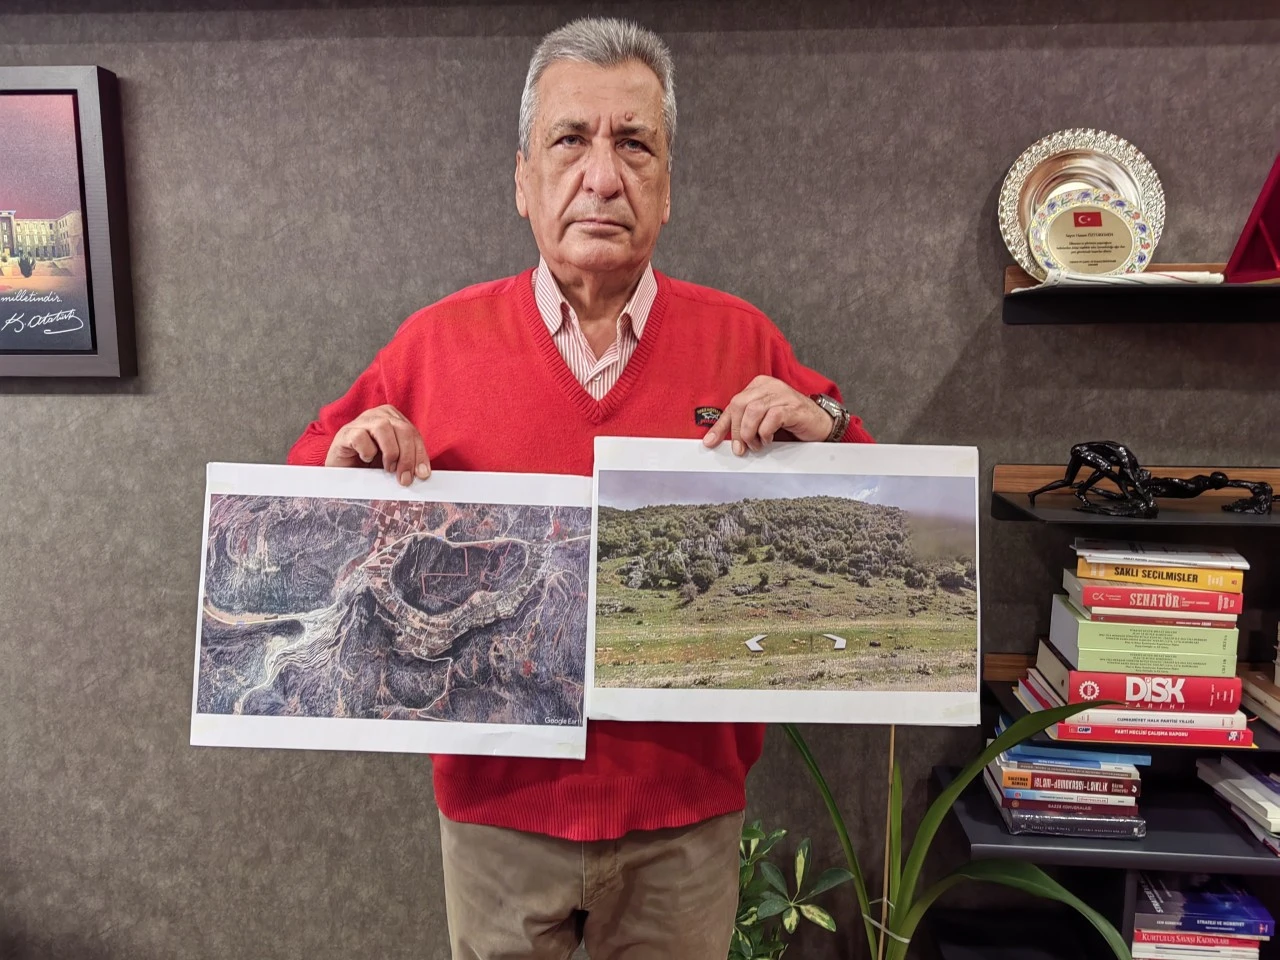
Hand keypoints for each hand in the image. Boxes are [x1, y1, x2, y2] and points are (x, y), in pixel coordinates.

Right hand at [325, 404, 430, 485]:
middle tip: (404, 478)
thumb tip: (422, 473)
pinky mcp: (345, 433)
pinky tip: (365, 459)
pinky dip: (367, 451)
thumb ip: (407, 462)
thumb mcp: (394, 463)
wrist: (342, 473)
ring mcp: (361, 421)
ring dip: (390, 452)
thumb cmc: (368, 466)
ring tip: (387, 468)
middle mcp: (378, 415)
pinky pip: (361, 437)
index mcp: (393, 418)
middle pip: (402, 430)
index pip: (413, 433)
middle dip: (407, 457)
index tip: (422, 474)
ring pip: (384, 428)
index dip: (420, 454)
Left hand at [701, 375, 833, 455]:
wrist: (820, 423)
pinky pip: (772, 418)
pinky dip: (766, 432)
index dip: (720, 425)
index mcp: (759, 386)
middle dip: (737, 431)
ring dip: (751, 433)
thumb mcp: (762, 421)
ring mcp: (782, 394)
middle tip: (742, 448)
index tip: (711, 442)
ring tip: (758, 444)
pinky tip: (770, 439)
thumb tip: (721, 439)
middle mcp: (769, 386)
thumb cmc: (790, 422)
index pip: (733, 404)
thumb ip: (745, 424)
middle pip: (740, 405)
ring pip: (753, 411)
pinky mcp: (793, 406)